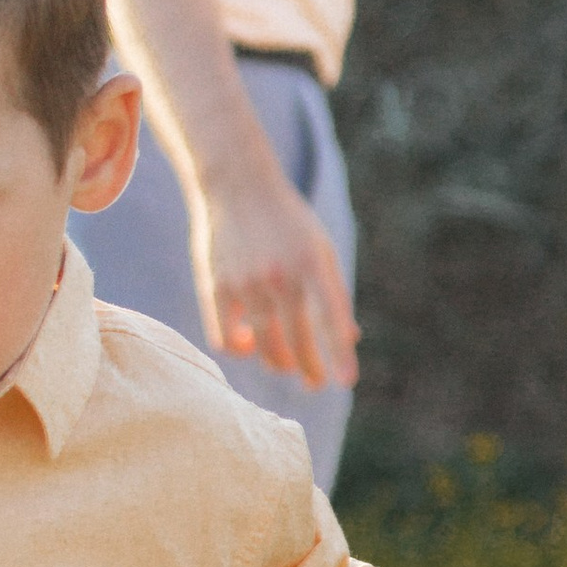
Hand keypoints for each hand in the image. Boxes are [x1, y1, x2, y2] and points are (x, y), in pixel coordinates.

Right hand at [191, 160, 358, 389]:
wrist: (237, 184)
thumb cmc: (286, 221)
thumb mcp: (319, 248)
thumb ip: (333, 292)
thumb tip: (350, 338)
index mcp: (313, 262)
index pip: (331, 316)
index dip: (338, 352)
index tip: (345, 381)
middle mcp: (281, 275)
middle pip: (297, 342)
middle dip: (309, 369)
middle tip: (314, 382)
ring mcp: (247, 282)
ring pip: (264, 347)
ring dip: (278, 363)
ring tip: (284, 363)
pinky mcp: (216, 286)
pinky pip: (226, 340)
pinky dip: (238, 350)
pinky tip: (247, 344)